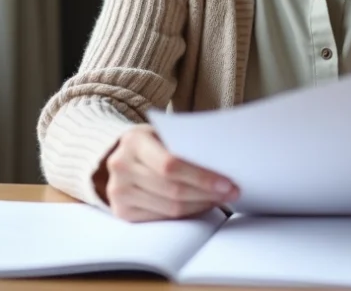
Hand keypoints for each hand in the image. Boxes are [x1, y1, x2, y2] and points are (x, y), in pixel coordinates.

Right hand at [98, 126, 238, 221]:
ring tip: (220, 199)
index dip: (201, 177)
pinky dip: (186, 214)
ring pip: (170, 208)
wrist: (122, 154)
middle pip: (172, 189)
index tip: (227, 182)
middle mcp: (121, 166)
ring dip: (200, 205)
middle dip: (207, 193)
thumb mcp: (164, 133)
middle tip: (232, 192)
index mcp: (133, 141)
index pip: (170, 164)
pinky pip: (162, 219)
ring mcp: (118, 192)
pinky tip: (200, 205)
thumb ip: (186, 144)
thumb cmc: (153, 142)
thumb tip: (224, 164)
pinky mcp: (122, 212)